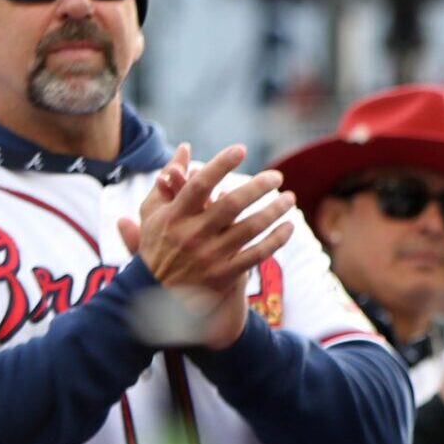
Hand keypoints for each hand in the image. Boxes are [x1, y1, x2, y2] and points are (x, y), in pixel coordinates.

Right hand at [114, 143, 295, 349]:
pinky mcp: (224, 275)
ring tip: (289, 198)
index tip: (241, 150)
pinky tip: (288, 226)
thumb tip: (186, 148)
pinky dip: (277, 239)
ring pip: (250, 228)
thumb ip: (169, 180)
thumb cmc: (157, 245)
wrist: (155, 296)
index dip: (220, 165)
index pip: (199, 185)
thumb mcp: (154, 213)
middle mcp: (191, 236)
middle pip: (232, 204)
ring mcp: (209, 257)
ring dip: (275, 210)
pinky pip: (258, 254)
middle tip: (277, 176)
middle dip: (258, 186)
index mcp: (174, 217)